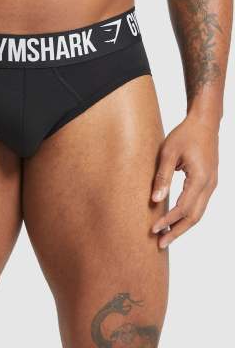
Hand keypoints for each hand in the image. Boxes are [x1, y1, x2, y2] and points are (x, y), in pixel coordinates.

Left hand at [151, 116, 218, 248]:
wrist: (204, 122)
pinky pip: (200, 204)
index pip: (182, 208)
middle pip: (194, 217)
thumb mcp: (168, 153)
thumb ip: (162, 177)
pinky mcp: (209, 182)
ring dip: (183, 226)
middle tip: (160, 244)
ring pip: (199, 213)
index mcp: (200, 179)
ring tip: (166, 236)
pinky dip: (188, 215)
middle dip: (177, 232)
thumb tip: (155, 200)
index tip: (153, 229)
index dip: (168, 221)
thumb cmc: (185, 134)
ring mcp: (212, 184)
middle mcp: (209, 185)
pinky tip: (175, 219)